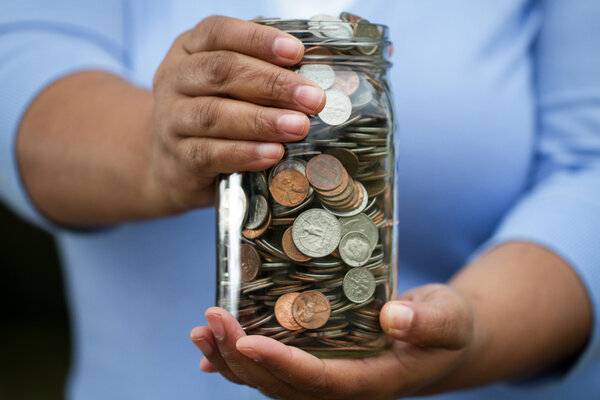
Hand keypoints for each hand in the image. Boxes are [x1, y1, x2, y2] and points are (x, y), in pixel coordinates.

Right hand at [147, 16, 324, 213]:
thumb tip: (313, 76)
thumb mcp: (229, 83)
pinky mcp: (179, 156)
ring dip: (262, 121)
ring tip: (298, 127)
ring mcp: (172, 118)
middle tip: (312, 98)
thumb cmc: (215, 111)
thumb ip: (260, 71)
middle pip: (220, 72)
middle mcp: (174, 78)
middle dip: (272, 84)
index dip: (258, 40)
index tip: (296, 51)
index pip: (219, 32)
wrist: (173, 162)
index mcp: (189, 49)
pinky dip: (245, 153)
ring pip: (214, 114)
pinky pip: (210, 152)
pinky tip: (273, 153)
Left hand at [190, 284, 475, 399]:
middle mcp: (341, 387)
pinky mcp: (317, 364)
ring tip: (202, 330)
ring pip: (270, 380)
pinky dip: (239, 363)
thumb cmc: (446, 328)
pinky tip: (210, 352)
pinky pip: (272, 371)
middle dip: (241, 355)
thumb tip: (394, 318)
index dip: (282, 363)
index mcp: (372, 381)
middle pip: (282, 383)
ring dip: (232, 359)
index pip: (320, 380)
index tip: (247, 341)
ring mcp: (326, 379)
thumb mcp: (448, 319)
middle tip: (212, 320)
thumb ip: (429, 321)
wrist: (440, 340)